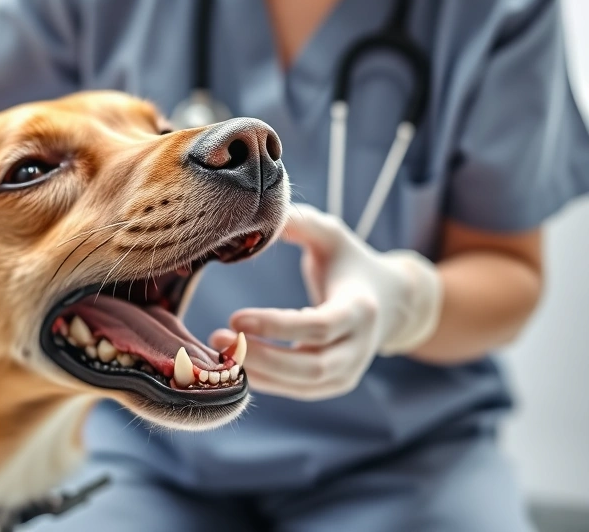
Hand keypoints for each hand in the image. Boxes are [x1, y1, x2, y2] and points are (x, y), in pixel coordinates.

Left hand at [214, 204, 442, 400]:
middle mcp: (359, 346)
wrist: (390, 300)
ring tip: (220, 354)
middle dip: (261, 356)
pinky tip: (237, 366)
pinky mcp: (336, 383)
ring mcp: (350, 370)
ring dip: (259, 373)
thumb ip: (299, 224)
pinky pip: (300, 391)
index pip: (318, 326)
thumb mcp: (330, 236)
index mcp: (359, 308)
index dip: (275, 326)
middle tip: (217, 338)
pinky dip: (268, 382)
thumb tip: (262, 216)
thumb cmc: (350, 262)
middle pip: (310, 365)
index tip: (235, 318)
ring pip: (303, 384)